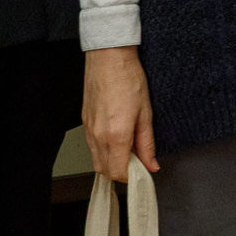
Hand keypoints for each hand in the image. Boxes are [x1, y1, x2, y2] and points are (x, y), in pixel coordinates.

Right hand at [82, 47, 157, 180]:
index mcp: (116, 135)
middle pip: (105, 171)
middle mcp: (98, 137)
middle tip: (138, 161)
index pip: (118, 172)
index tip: (144, 171)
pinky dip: (103, 151)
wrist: (109, 59)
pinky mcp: (84, 123)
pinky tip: (117, 138)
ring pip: (96, 160)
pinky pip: (92, 147)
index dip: (132, 176)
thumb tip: (151, 165)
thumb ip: (147, 142)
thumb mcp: (146, 112)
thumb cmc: (129, 80)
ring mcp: (89, 131)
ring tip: (129, 148)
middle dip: (121, 171)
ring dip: (111, 162)